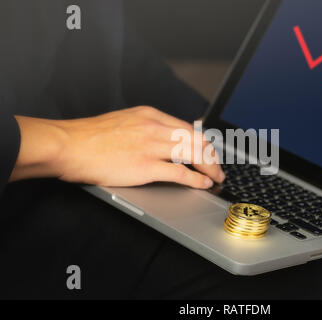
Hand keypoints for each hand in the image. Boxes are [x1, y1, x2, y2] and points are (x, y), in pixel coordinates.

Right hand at [11, 106, 224, 188]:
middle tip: (218, 168)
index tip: (210, 152)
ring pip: (194, 154)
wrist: (69, 145)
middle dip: (212, 156)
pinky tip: (202, 184)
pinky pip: (180, 173)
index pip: (189, 128)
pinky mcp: (145, 166)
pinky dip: (196, 179)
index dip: (204, 143)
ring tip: (216, 177)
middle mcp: (155, 127)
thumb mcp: (125, 122)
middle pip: (197, 140)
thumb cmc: (91, 137)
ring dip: (210, 167)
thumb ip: (148, 128)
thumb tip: (166, 138)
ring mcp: (151, 146)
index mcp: (151, 115)